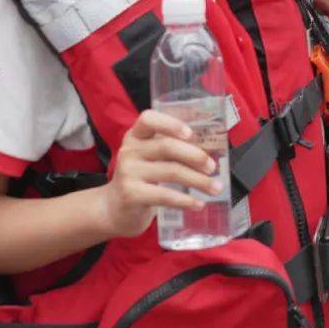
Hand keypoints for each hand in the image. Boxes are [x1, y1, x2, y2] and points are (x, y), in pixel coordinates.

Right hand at [97, 110, 220, 238]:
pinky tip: (199, 204)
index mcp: (136, 135)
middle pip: (167, 147)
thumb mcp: (150, 157)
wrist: (114, 209)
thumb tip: (210, 149)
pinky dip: (186, 200)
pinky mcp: (131, 195)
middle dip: (195, 156)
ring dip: (198, 180)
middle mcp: (130, 150)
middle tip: (213, 167)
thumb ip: (171, 148)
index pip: (148, 119)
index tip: (191, 134)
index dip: (171, 123)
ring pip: (171, 171)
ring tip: (215, 187)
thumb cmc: (141, 178)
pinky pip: (164, 195)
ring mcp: (128, 172)